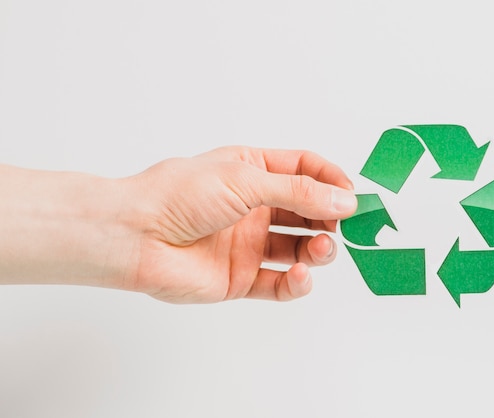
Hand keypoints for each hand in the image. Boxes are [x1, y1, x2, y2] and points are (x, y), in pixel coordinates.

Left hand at [121, 147, 356, 302]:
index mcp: (252, 171)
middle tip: (347, 224)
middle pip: (307, 210)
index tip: (353, 194)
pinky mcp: (239, 277)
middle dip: (331, 217)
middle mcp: (253, 206)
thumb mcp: (246, 180)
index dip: (331, 180)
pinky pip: (278, 283)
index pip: (304, 170)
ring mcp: (247, 243)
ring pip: (298, 248)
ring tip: (322, 248)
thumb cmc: (179, 195)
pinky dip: (296, 283)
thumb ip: (298, 192)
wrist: (136, 236)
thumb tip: (345, 199)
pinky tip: (301, 275)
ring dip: (319, 249)